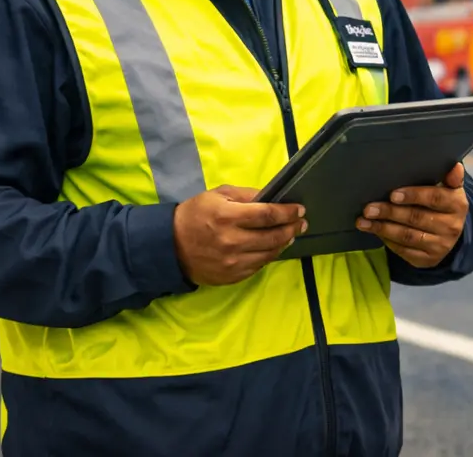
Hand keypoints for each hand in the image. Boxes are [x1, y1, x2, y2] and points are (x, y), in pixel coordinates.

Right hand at [173, 185, 307, 285]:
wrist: (170, 245)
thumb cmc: (196, 214)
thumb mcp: (219, 195)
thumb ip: (247, 195)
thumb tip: (271, 197)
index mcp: (228, 217)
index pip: (267, 215)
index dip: (287, 212)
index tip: (300, 209)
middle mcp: (232, 241)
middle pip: (273, 236)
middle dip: (291, 228)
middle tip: (302, 223)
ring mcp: (232, 262)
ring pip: (269, 254)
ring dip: (284, 243)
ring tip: (291, 235)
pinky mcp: (231, 276)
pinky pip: (258, 266)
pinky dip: (268, 255)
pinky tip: (272, 247)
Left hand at [356, 163, 468, 268]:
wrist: (450, 231)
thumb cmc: (443, 201)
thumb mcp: (449, 187)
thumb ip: (450, 177)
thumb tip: (455, 166)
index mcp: (457, 204)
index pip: (435, 198)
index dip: (413, 195)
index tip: (392, 194)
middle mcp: (451, 227)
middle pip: (416, 218)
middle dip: (390, 212)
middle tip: (368, 208)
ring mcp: (440, 246)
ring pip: (407, 237)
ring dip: (382, 228)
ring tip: (363, 221)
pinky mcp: (428, 260)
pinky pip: (404, 251)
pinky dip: (387, 240)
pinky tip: (374, 231)